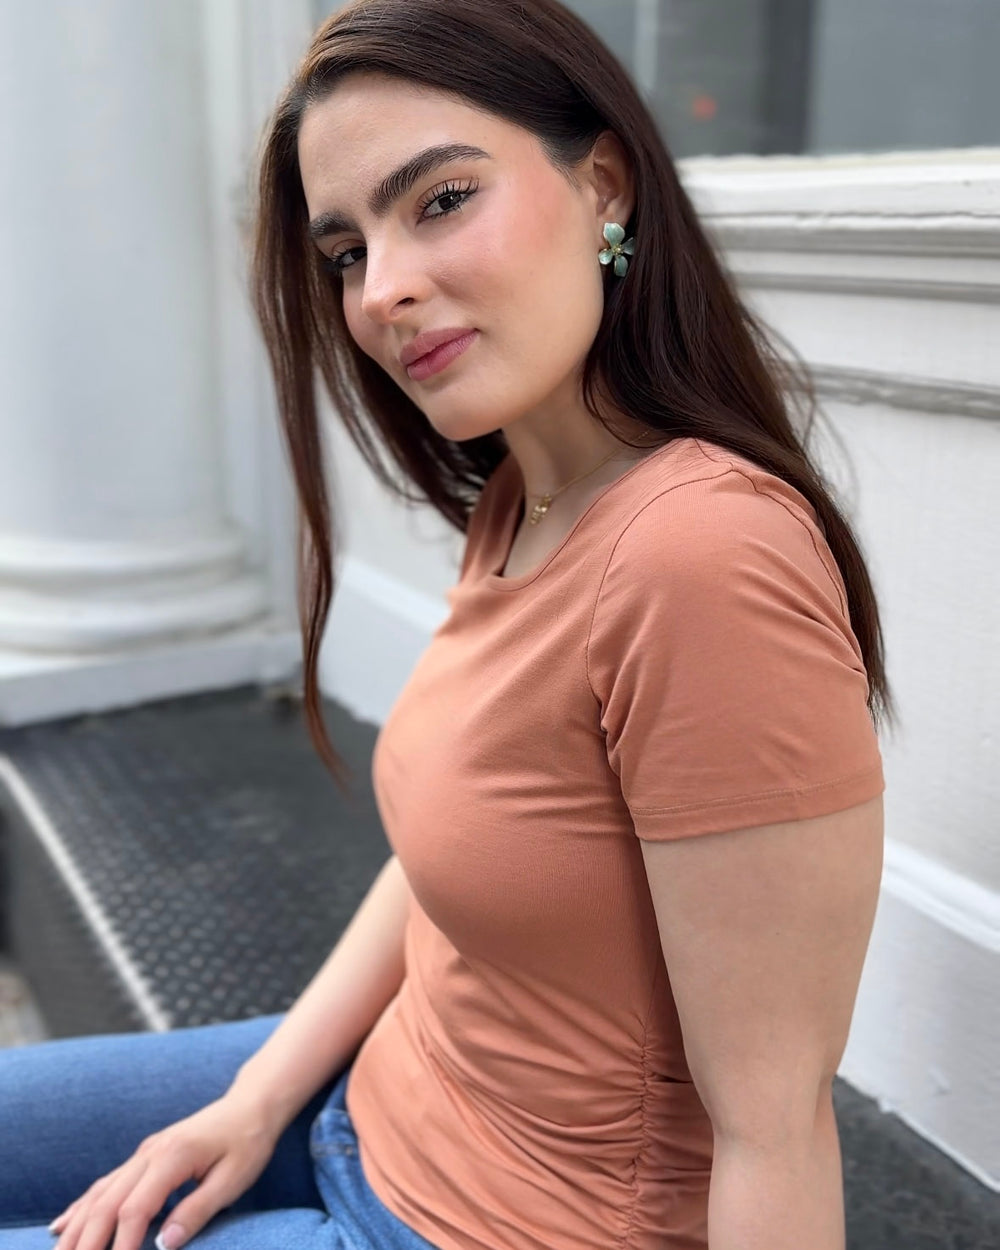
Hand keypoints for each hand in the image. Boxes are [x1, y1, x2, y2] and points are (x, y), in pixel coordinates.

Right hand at [46, 1091, 281, 1249]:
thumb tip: (164, 1245)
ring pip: (99, 1194)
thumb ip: (197, 1211)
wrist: (251, 1104)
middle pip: (107, 1203)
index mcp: (172, 1157)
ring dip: (75, 1229)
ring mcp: (144, 1153)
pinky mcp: (145, 1156)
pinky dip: (81, 1206)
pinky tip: (61, 1225)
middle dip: (85, 1243)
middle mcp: (149, 1153)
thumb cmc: (248, 1143)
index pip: (135, 1209)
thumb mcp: (233, 1180)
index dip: (120, 1246)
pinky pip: (106, 1184)